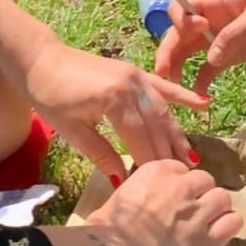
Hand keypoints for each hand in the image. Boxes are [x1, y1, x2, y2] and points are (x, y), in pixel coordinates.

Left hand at [23, 37, 208, 182]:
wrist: (41, 60)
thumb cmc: (51, 97)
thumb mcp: (73, 131)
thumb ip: (102, 154)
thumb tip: (123, 180)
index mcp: (115, 101)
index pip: (141, 139)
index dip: (150, 163)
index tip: (161, 185)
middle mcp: (132, 86)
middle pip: (156, 126)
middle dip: (169, 153)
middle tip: (183, 179)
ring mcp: (136, 76)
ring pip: (163, 110)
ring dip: (177, 134)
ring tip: (190, 158)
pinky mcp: (135, 71)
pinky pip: (163, 86)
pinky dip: (183, 96)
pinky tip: (203, 105)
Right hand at [82, 160, 240, 245]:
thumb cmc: (104, 232)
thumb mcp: (119, 197)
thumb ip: (138, 192)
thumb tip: (140, 201)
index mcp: (157, 171)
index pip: (182, 170)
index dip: (179, 187)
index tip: (171, 202)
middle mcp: (181, 186)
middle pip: (205, 180)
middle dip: (200, 195)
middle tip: (188, 216)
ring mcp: (196, 212)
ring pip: (223, 198)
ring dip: (216, 210)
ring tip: (204, 227)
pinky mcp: (207, 240)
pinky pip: (233, 222)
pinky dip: (228, 226)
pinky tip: (217, 236)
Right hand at [153, 0, 245, 95]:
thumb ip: (235, 34)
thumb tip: (212, 58)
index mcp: (215, 3)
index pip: (184, 7)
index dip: (183, 19)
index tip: (198, 29)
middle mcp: (210, 21)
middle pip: (179, 34)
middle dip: (168, 51)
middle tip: (162, 72)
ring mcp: (219, 38)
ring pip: (188, 52)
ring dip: (177, 67)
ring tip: (173, 87)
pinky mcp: (229, 55)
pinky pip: (208, 68)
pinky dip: (200, 81)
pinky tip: (198, 96)